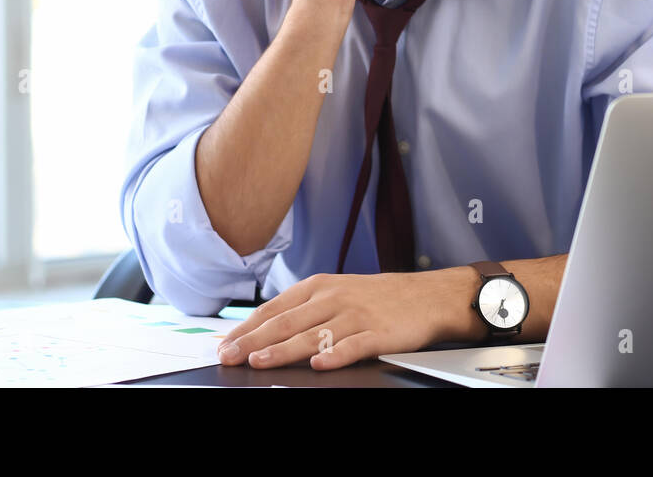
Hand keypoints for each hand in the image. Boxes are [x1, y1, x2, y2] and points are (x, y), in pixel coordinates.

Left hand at [215, 270, 471, 369]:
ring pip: (313, 335)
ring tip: (260, 362)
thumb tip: (262, 329)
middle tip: (229, 357)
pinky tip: (320, 365)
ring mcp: (357, 315)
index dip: (247, 327)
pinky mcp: (379, 333)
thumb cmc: (379, 297)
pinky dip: (335, 355)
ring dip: (284, 349)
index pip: (275, 308)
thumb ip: (303, 308)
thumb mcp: (338, 291)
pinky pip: (354, 346)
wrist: (428, 296)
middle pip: (287, 322)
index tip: (224, 344)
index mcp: (320, 287)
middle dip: (254, 341)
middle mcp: (335, 298)